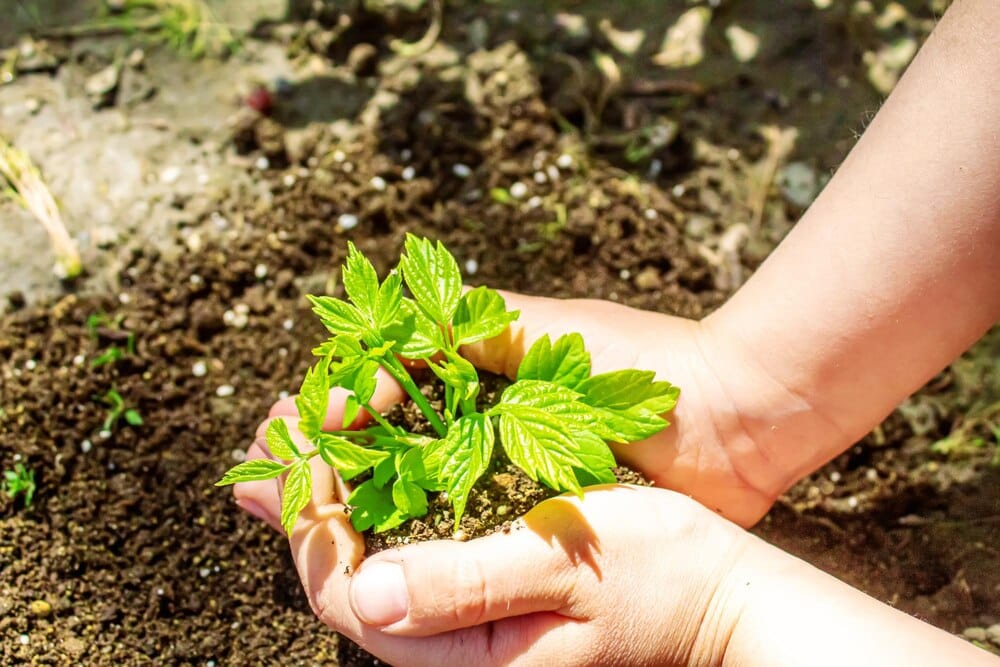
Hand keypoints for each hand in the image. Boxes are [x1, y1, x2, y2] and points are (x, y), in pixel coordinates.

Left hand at [238, 462, 754, 665]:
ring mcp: (474, 623)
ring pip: (373, 560)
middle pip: (345, 578)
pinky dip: (381, 496)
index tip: (290, 449)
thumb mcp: (565, 569)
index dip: (307, 520)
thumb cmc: (663, 577)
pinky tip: (373, 457)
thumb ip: (464, 584)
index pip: (345, 595)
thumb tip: (363, 591)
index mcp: (464, 651)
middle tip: (272, 426)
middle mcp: (456, 647)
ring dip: (335, 491)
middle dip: (304, 499)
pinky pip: (412, 549)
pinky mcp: (494, 595)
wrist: (728, 600)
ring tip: (303, 429)